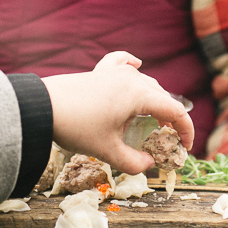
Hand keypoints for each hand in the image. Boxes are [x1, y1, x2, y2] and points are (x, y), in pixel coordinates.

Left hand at [41, 52, 194, 175]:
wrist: (42, 107)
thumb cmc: (77, 128)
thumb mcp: (108, 152)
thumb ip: (134, 163)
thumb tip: (149, 163)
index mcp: (139, 95)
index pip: (175, 112)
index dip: (186, 131)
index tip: (185, 149)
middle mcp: (132, 78)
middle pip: (162, 98)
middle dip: (170, 120)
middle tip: (167, 142)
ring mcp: (115, 72)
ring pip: (146, 83)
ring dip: (154, 102)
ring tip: (152, 121)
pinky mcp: (99, 71)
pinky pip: (122, 63)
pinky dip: (133, 67)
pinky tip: (136, 64)